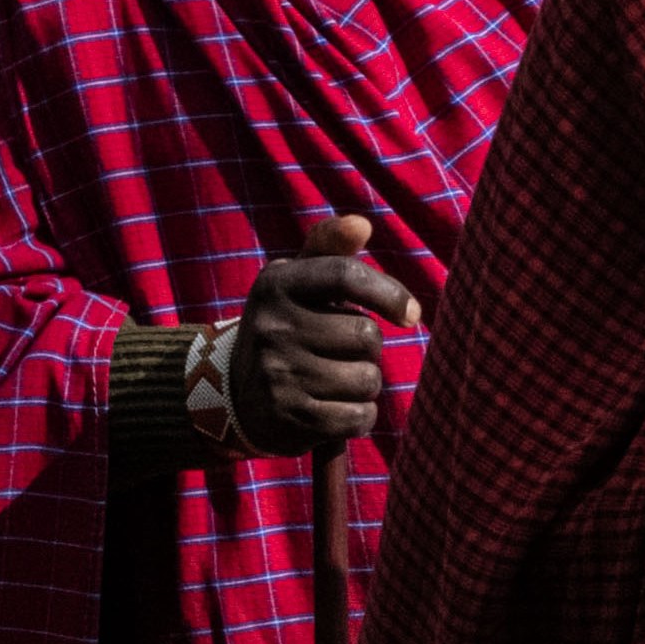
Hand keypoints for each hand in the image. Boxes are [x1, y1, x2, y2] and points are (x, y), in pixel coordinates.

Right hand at [230, 209, 409, 453]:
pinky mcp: (291, 418)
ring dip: (364, 383)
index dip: (388, 293)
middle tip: (340, 351)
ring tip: (334, 379)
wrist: (234, 391)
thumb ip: (329, 247)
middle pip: (366, 335)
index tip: (410, 315)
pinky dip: (359, 416)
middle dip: (368, 347)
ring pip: (367, 379)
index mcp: (276, 285)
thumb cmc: (286, 325)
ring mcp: (279, 375)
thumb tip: (362, 225)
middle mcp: (273, 328)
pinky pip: (359, 417)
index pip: (344, 276)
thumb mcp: (297, 280)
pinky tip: (334, 408)